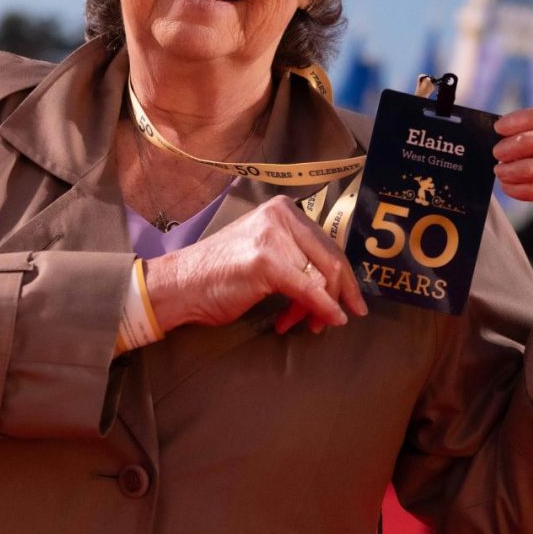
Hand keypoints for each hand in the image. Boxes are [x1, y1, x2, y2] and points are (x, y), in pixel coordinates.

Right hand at [144, 196, 369, 335]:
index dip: (344, 278)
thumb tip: (337, 283)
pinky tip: (330, 320)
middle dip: (338, 294)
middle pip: (330, 259)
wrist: (180, 286)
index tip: (353, 301)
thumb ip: (297, 257)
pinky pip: (310, 289)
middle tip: (339, 319)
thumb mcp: (266, 254)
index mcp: (283, 209)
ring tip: (305, 324)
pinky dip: (324, 308)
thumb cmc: (219, 275)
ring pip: (321, 276)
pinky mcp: (267, 261)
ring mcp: (273, 236)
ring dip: (319, 307)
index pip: (327, 244)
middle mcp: (281, 215)